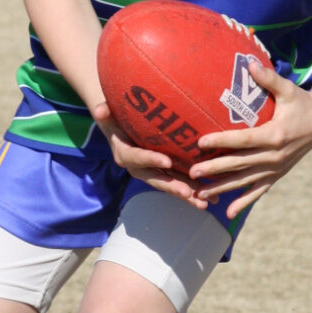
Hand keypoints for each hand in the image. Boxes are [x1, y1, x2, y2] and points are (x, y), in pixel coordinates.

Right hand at [92, 101, 210, 208]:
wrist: (119, 129)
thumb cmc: (115, 119)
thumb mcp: (107, 115)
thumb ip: (104, 113)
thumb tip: (100, 108)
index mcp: (125, 155)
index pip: (138, 158)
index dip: (151, 160)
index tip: (167, 161)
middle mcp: (139, 168)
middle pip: (157, 179)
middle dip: (172, 187)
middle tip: (187, 193)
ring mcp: (153, 173)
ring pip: (171, 185)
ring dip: (188, 195)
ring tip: (205, 203)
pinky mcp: (165, 173)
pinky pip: (179, 183)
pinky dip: (194, 190)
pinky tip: (212, 198)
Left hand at [189, 62, 311, 217]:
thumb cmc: (300, 102)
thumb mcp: (287, 89)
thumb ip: (268, 79)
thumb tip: (249, 64)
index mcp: (275, 135)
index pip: (242, 140)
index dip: (221, 140)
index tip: (200, 142)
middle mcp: (274, 156)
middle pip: (239, 164)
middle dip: (214, 169)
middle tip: (192, 172)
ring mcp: (275, 168)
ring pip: (244, 181)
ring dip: (222, 188)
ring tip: (199, 193)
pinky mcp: (277, 175)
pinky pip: (258, 191)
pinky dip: (244, 202)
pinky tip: (228, 213)